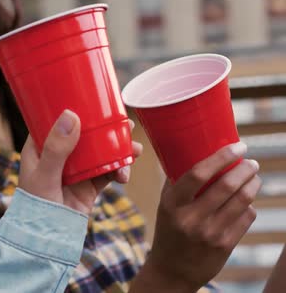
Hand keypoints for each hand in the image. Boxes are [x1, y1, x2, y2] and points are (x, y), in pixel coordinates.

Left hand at [19, 109, 142, 214]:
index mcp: (40, 147)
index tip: (94, 100)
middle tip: (127, 126)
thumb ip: (57, 147)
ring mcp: (75, 171)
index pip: (56, 121)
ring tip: (135, 151)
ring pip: (100, 153)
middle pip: (85, 135)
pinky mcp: (88, 186)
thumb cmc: (36, 206)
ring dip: (118, 150)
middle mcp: (58, 156)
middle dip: (106, 130)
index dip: (74, 109)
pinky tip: (125, 174)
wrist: (46, 240)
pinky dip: (118, 171)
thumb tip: (72, 115)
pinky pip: (107, 173)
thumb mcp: (44, 174)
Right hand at [139, 142, 260, 291]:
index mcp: (172, 205)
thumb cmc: (169, 231)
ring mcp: (210, 233)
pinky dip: (249, 205)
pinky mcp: (225, 245)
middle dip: (245, 169)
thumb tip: (190, 152)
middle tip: (250, 162)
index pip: (198, 174)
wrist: (171, 272)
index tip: (237, 146)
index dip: (221, 157)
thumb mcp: (164, 207)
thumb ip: (176, 183)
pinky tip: (245, 202)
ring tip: (253, 177)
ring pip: (242, 200)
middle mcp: (190, 218)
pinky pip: (246, 217)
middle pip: (227, 185)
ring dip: (253, 184)